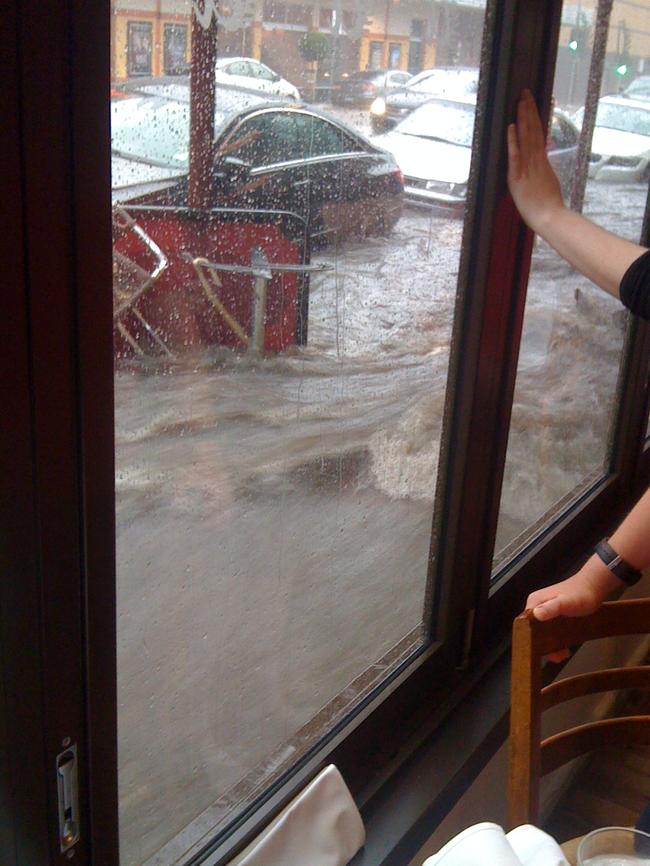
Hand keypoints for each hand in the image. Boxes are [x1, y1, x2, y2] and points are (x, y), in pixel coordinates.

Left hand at [507, 89, 564, 233]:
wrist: (549, 217)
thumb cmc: (548, 203)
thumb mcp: (549, 179)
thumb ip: (544, 166)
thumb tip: (544, 153)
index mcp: (542, 160)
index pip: (539, 132)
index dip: (536, 115)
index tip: (534, 101)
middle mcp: (536, 160)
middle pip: (533, 129)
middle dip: (529, 110)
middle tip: (525, 92)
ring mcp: (527, 167)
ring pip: (526, 137)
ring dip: (523, 118)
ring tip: (520, 101)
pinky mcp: (518, 177)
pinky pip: (516, 155)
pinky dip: (514, 140)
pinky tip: (512, 127)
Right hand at [525, 558, 619, 661]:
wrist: (594, 586)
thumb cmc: (581, 593)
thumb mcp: (567, 603)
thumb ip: (552, 608)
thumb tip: (536, 614)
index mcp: (535, 602)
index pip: (525, 625)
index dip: (532, 640)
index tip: (544, 652)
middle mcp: (536, 606)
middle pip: (532, 630)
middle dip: (542, 646)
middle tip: (557, 656)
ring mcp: (544, 610)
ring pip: (541, 632)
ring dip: (550, 645)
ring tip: (563, 654)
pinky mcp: (552, 615)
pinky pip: (549, 630)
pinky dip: (555, 641)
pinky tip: (564, 648)